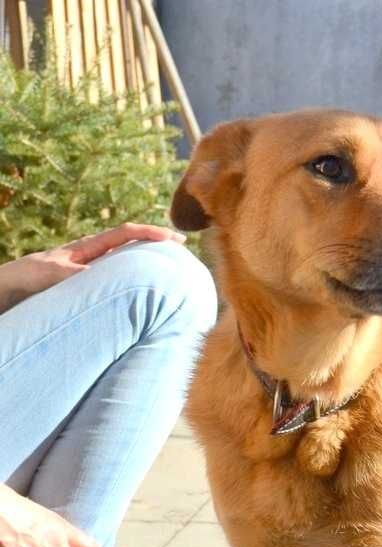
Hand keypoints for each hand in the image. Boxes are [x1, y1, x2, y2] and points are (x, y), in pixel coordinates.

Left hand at [0, 222, 185, 311]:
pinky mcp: (89, 286)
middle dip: (157, 244)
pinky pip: (119, 282)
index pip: (125, 233)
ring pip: (127, 263)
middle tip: (183, 249)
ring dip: (149, 264)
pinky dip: (135, 284)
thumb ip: (73, 272)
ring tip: (173, 271)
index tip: (173, 238)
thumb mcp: (49, 273)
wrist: (10, 288)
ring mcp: (92, 271)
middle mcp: (93, 256)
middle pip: (131, 244)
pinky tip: (146, 295)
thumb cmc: (26, 278)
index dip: (150, 234)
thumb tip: (100, 273)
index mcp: (87, 247)